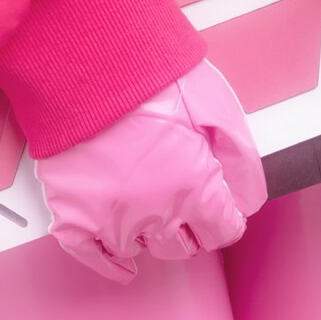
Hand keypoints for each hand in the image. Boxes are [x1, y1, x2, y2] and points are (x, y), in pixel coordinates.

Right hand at [34, 56, 267, 283]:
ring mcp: (109, 216)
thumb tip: (249, 197)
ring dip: (148, 230)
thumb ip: (241, 159)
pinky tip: (120, 259)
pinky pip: (89, 254)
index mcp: (194, 189)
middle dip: (187, 225)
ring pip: (140, 248)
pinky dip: (106, 261)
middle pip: (181, 246)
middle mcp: (154, 212)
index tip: (218, 208)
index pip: (220, 231)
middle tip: (181, 198)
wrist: (86, 58)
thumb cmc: (149, 73)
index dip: (221, 215)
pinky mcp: (71, 210)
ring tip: (146, 201)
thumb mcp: (216, 106)